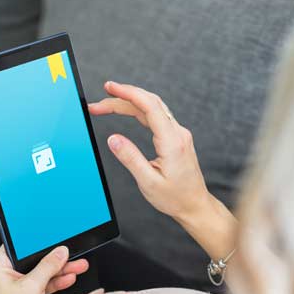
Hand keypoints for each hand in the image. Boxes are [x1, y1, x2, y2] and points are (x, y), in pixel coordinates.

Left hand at [0, 246, 88, 293]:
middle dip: (54, 260)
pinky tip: (68, 279)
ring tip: (78, 267)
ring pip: (37, 274)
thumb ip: (49, 265)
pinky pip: (37, 286)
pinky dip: (52, 283)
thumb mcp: (33, 285)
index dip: (39, 242)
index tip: (56, 242)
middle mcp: (0, 275)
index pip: (19, 245)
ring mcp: (9, 288)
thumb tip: (60, 252)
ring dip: (57, 271)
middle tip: (72, 255)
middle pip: (31, 260)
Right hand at [88, 81, 212, 222]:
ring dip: (129, 103)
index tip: (110, 88)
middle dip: (122, 97)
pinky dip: (138, 110)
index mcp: (172, 142)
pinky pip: (156, 116)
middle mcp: (178, 133)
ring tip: (106, 105)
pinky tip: (127, 111)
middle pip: (149, 103)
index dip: (128, 93)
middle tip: (99, 103)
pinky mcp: (176, 138)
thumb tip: (113, 139)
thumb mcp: (148, 182)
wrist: (195, 205)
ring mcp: (178, 134)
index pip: (149, 106)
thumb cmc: (175, 198)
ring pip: (152, 108)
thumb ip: (130, 158)